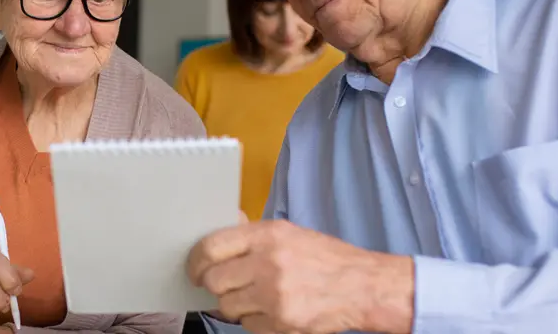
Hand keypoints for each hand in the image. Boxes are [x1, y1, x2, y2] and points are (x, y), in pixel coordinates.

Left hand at [187, 220, 414, 333]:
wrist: (363, 286)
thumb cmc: (324, 257)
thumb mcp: (288, 232)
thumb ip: (250, 235)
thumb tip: (215, 234)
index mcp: (268, 235)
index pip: (211, 247)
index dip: (196, 261)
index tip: (195, 269)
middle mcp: (269, 263)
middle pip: (215, 280)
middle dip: (215, 285)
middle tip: (223, 285)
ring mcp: (275, 295)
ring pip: (228, 307)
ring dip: (234, 305)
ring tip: (253, 297)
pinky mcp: (283, 322)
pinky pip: (248, 326)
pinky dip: (254, 321)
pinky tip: (272, 309)